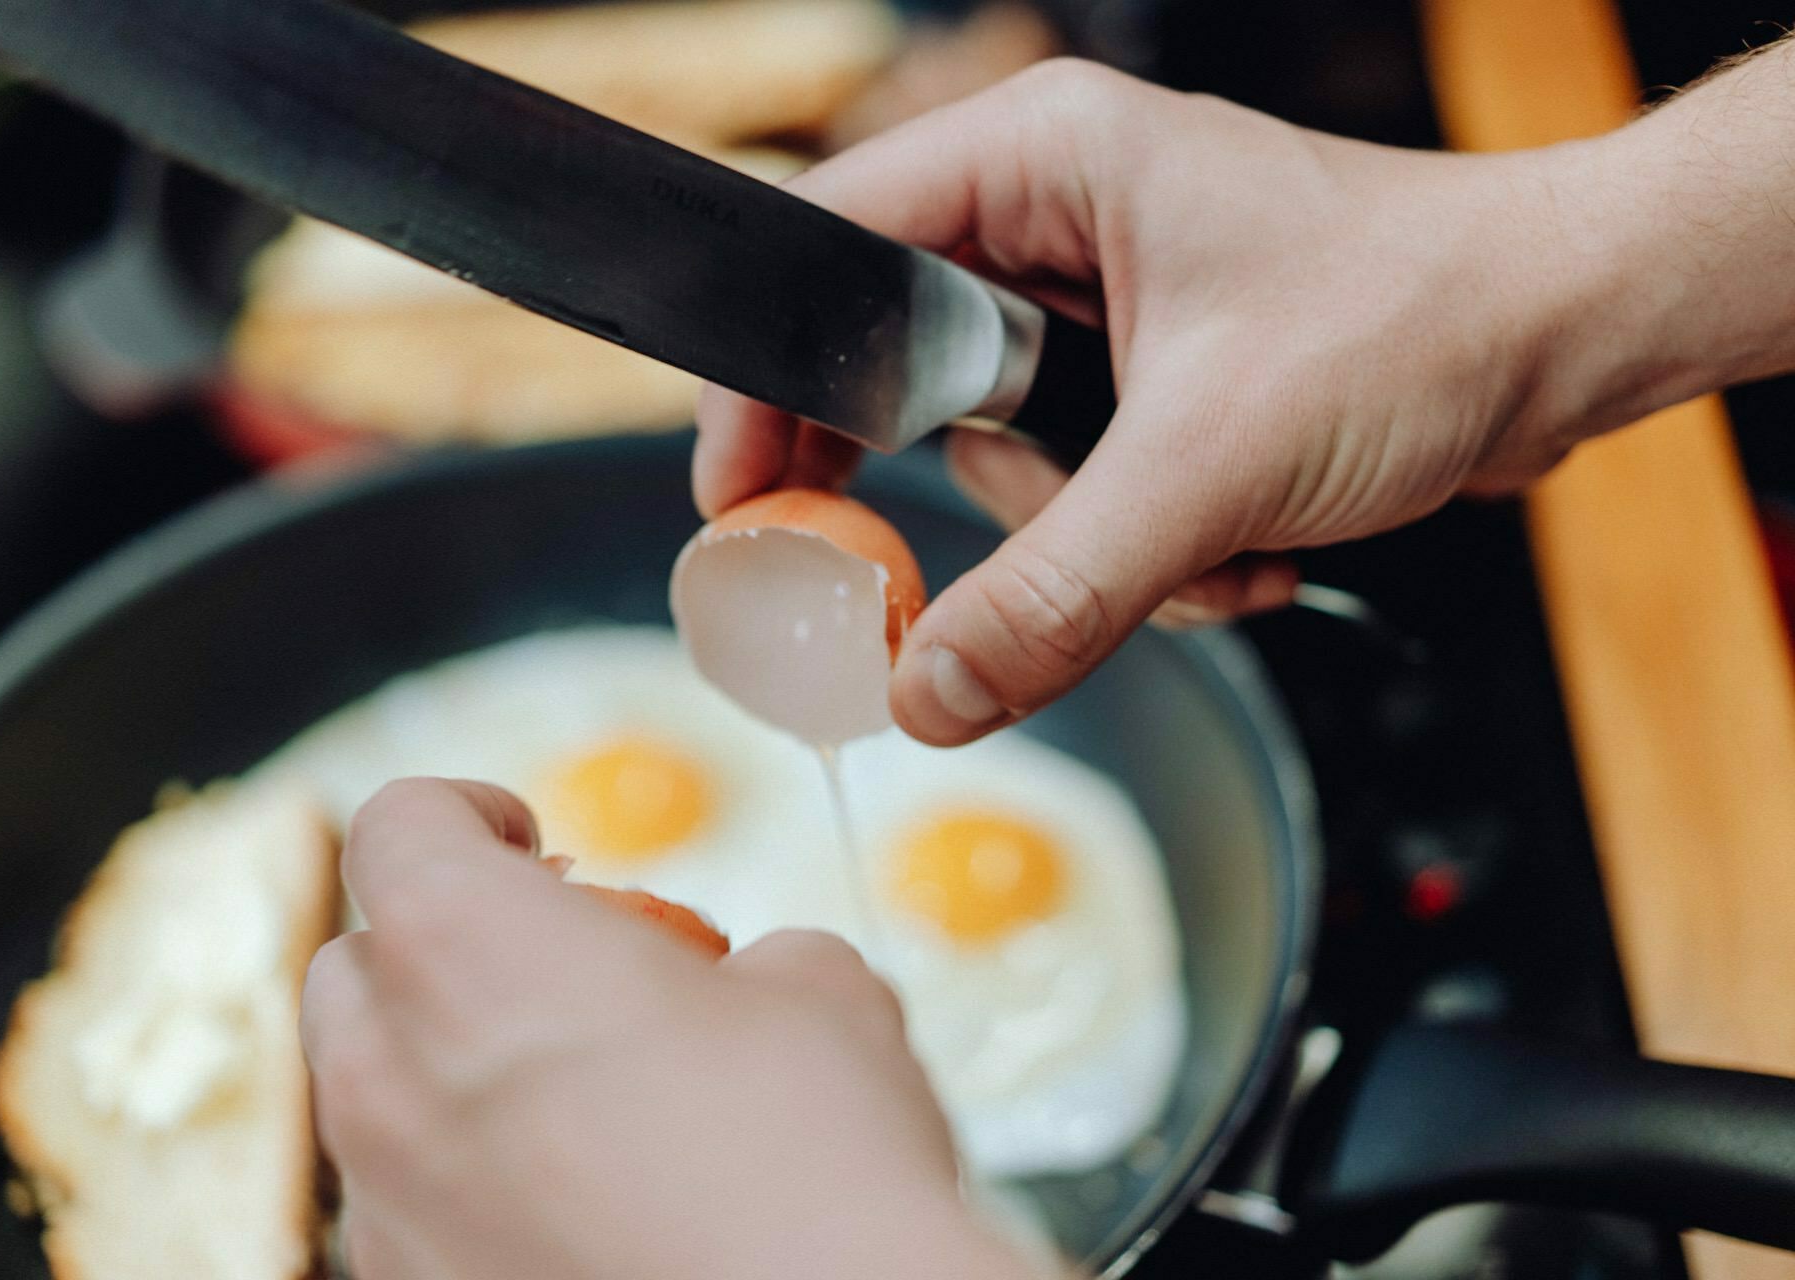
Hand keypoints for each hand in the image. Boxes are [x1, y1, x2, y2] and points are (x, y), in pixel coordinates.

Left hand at [301, 778, 1033, 1279]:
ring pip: (375, 1100)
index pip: (398, 822)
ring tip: (582, 1105)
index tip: (529, 838)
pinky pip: (411, 1214)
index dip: (467, 811)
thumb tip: (748, 984)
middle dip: (443, 949)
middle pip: (358, 964)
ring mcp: (386, 1210)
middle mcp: (388, 1075)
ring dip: (451, 1074)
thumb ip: (745, 957)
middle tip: (558, 969)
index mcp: (468, 947)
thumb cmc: (814, 1160)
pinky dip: (470, 1189)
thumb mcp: (819, 991)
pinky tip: (584, 1212)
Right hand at [694, 59, 1631, 745]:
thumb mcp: (1211, 464)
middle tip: (927, 583)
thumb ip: (1053, 588)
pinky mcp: (1150, 390)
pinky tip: (1245, 545)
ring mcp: (1104, 312)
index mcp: (1041, 164)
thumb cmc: (1423, 315)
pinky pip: (1085, 500)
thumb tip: (923, 691)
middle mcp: (1056, 225)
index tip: (740, 504)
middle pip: (906, 382)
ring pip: (1005, 466)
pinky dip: (1153, 553)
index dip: (772, 383)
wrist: (1568, 336)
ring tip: (1209, 538)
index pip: (834, 254)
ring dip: (1095, 543)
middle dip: (980, 498)